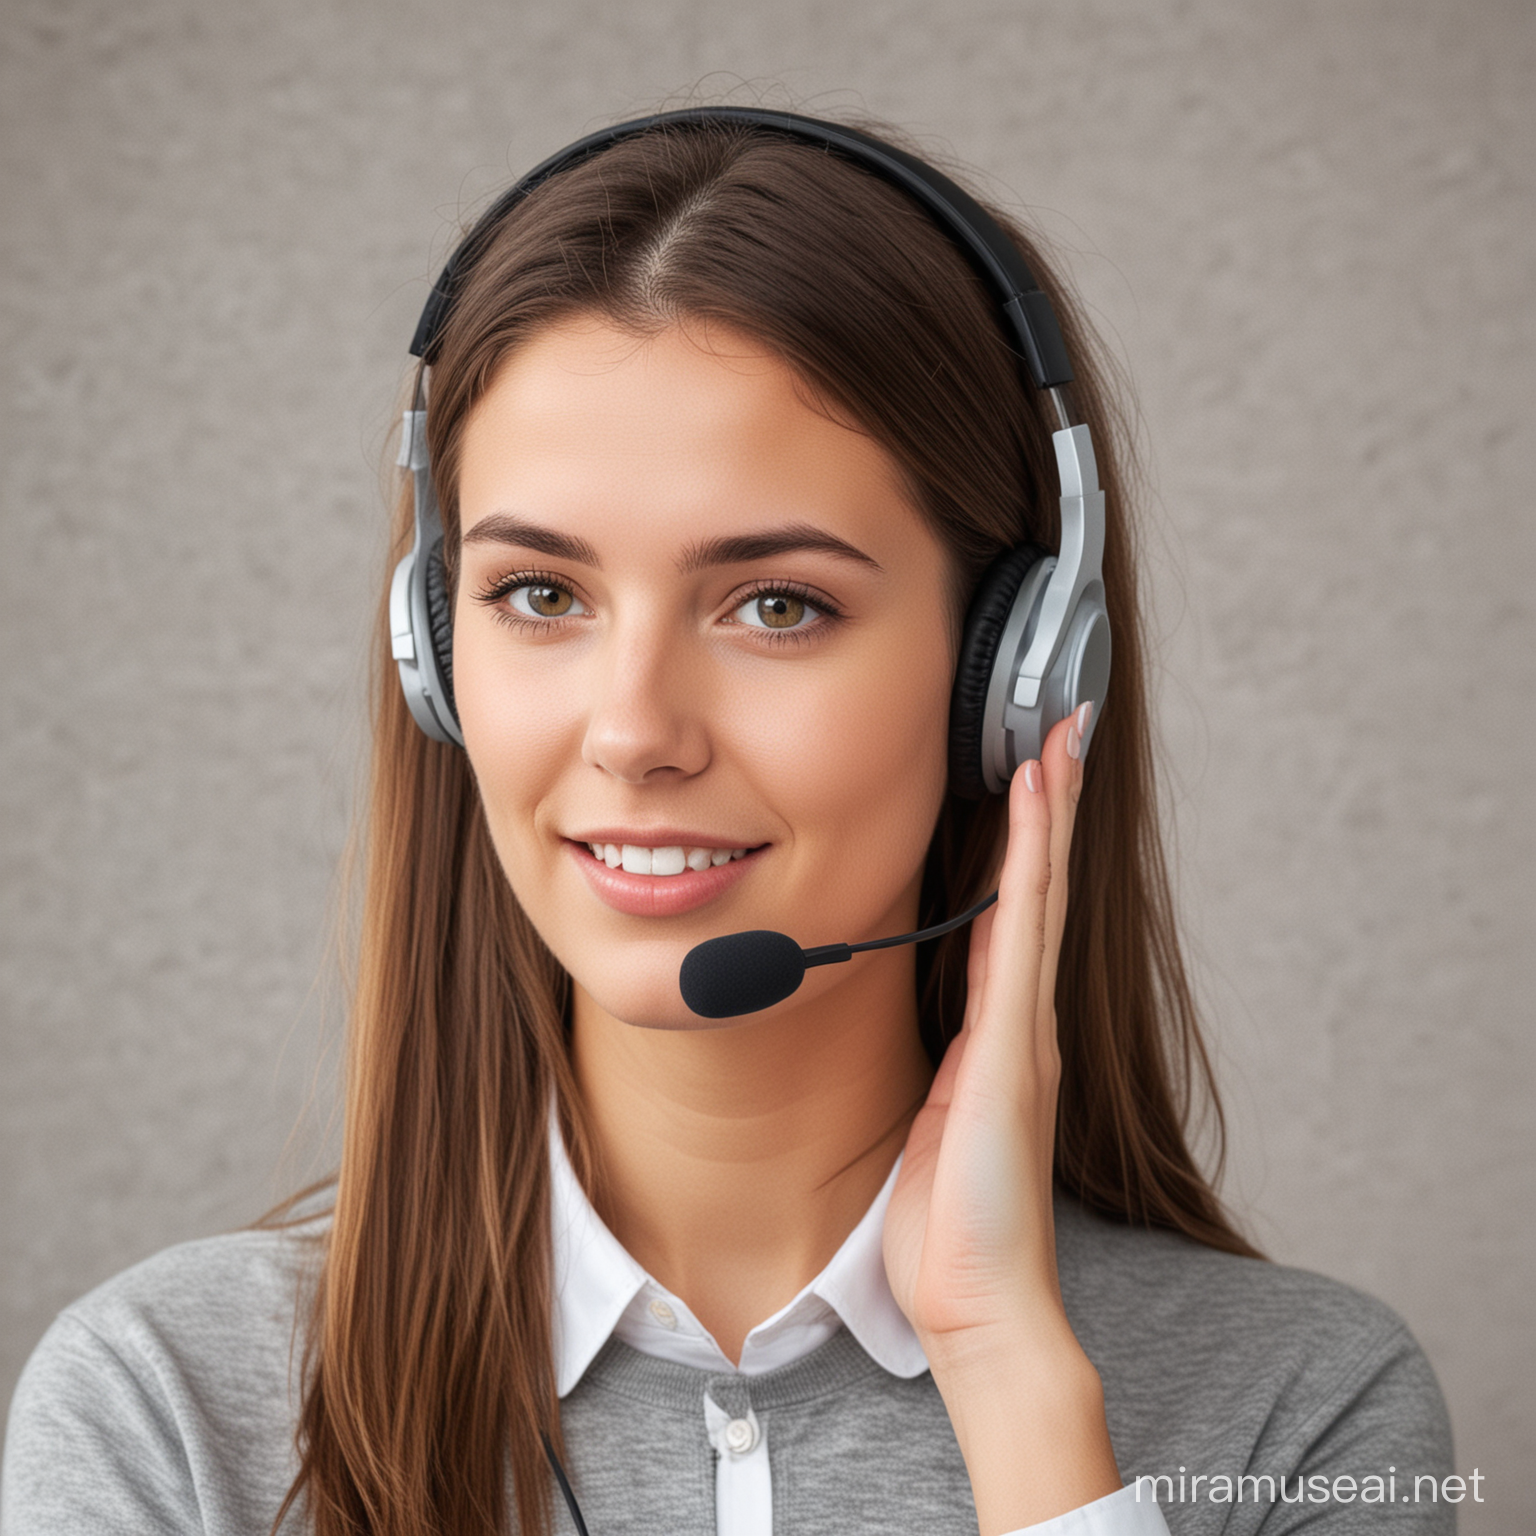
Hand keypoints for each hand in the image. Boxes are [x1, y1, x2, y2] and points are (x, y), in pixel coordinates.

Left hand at [883, 701, 1121, 1531]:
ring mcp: (1024, 1025)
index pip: (1014, 914)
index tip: (1029, 777)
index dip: (1025, 845)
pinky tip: (1037, 805)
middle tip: (1063, 725)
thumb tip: (944, 1028)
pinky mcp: (1014, 1042)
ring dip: (1050, 813)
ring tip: (1058, 738)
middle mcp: (1020, 1018)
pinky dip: (1034, 860)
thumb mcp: (937, 1120)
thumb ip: (946, 1066)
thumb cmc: (951, 1223)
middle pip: (1040, 888)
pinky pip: (1024, 931)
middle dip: (1051, 806)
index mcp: (997, 1034)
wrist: (975, 1298)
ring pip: (1041, 893)